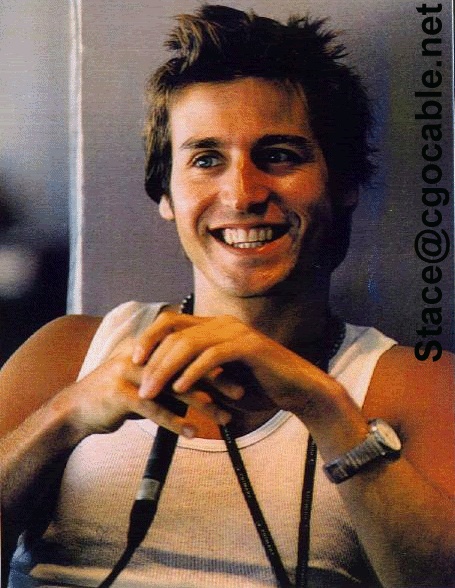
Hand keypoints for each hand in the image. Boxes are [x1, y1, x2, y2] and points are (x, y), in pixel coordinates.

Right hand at [59, 334, 233, 439]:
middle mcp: (142, 354)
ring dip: (203, 405)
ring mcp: (130, 372)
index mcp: (151, 346)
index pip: (190, 350)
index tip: (241, 375)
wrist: (77, 409)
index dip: (216, 362)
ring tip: (225, 418)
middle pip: (187, 365)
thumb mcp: (148, 382)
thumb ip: (174, 378)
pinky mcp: (120, 393)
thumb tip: (209, 386)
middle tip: (241, 393)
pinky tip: (193, 433)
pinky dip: (175, 422)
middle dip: (217, 380)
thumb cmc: (118, 396)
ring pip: (175, 387)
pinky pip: (154, 409)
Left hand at [133, 310, 343, 422]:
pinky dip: (193, 373)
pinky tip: (180, 388)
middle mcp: (223, 323)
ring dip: (167, 369)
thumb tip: (160, 381)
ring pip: (189, 344)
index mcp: (214, 326)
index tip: (132, 360)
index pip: (172, 322)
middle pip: (175, 333)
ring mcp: (236, 332)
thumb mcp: (219, 380)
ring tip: (152, 391)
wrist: (296, 390)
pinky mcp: (249, 346)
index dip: (149, 338)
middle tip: (140, 386)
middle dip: (153, 361)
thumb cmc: (257, 386)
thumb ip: (194, 374)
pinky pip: (213, 357)